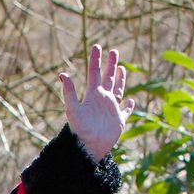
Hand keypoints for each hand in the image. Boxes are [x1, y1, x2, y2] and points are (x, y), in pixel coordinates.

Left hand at [62, 42, 128, 159]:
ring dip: (120, 79)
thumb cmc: (80, 130)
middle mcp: (102, 99)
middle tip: (114, 51)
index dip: (96, 59)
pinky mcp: (119, 121)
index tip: (97, 46)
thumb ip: (69, 92)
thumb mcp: (72, 109)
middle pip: (108, 77)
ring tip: (122, 68)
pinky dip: (129, 106)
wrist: (87, 148)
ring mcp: (111, 109)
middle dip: (111, 64)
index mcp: (92, 95)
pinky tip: (131, 101)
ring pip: (117, 90)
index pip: (94, 72)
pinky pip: (125, 111)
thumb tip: (62, 75)